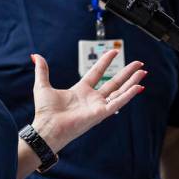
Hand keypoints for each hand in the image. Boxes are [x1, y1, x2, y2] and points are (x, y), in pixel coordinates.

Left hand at [29, 51, 145, 150]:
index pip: (97, 73)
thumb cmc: (45, 112)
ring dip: (132, 82)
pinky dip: (129, 95)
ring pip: (119, 91)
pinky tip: (138, 86)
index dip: (105, 62)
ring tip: (143, 72)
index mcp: (80, 91)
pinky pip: (118, 103)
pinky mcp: (101, 114)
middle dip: (127, 73)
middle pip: (114, 82)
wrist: (46, 127)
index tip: (113, 51)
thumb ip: (42, 70)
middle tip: (138, 64)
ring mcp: (98, 106)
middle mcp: (92, 99)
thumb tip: (35, 56)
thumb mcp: (42, 85)